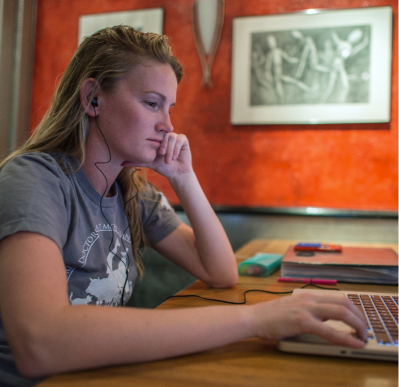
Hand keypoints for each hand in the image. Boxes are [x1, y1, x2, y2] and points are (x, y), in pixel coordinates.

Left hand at [140, 132, 192, 178]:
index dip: (155, 141)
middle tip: (161, 154)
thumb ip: (137, 161)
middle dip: (162, 144)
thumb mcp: (149, 163)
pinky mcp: (183, 140)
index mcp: (157, 139)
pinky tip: (174, 157)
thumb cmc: (163, 167)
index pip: (154, 133)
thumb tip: (122, 163)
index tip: (156, 153)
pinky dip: (176, 149)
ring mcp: (175, 137)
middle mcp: (165, 136)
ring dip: (170, 149)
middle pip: (163, 133)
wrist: (177, 173)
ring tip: (168, 160)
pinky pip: (179, 139)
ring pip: (172, 137)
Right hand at [250, 292, 367, 347]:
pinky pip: (329, 330)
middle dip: (360, 318)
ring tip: (363, 337)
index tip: (359, 321)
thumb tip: (325, 319)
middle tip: (364, 331)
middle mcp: (310, 298)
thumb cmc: (271, 315)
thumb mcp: (293, 307)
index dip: (354, 310)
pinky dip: (346, 338)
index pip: (339, 298)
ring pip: (342, 313)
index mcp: (309, 295)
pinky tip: (354, 343)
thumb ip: (309, 310)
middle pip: (345, 303)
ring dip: (357, 326)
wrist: (254, 317)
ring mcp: (306, 308)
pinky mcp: (302, 321)